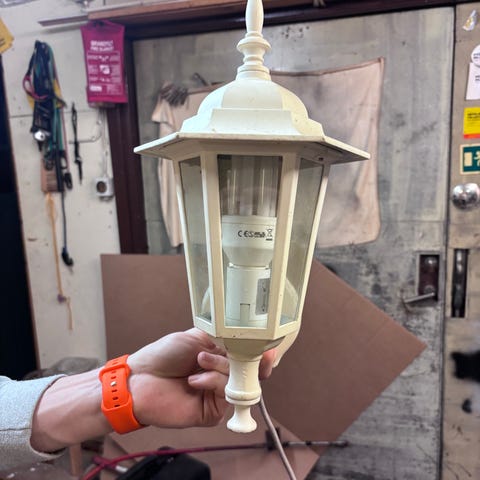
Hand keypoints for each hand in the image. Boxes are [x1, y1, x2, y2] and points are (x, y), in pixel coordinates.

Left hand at [127, 328, 274, 427]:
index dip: (261, 353)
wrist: (140, 378)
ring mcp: (217, 395)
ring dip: (221, 369)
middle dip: (244, 360)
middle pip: (250, 371)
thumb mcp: (197, 336)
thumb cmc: (163, 356)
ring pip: (239, 383)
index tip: (268, 348)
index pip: (249, 357)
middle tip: (231, 353)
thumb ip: (223, 338)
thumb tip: (246, 338)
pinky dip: (213, 383)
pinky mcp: (212, 412)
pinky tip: (195, 379)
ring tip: (200, 361)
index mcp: (220, 358)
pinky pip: (226, 397)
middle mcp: (222, 376)